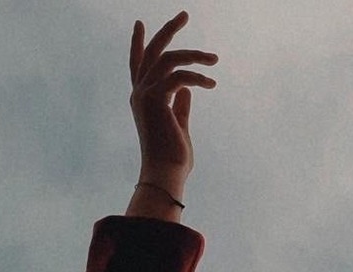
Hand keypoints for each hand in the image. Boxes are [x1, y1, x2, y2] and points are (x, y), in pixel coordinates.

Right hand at [129, 11, 218, 181]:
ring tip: (214, 59)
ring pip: (169, 59)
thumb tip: (187, 89)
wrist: (166, 174)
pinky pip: (179, 76)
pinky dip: (197, 77)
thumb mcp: (178, 125)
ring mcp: (144, 95)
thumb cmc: (173, 157)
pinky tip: (211, 84)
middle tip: (184, 13)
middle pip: (152, 52)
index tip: (141, 24)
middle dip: (168, 30)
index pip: (138, 65)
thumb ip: (180, 106)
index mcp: (142, 100)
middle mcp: (139, 94)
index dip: (139, 44)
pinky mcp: (155, 99)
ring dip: (194, 55)